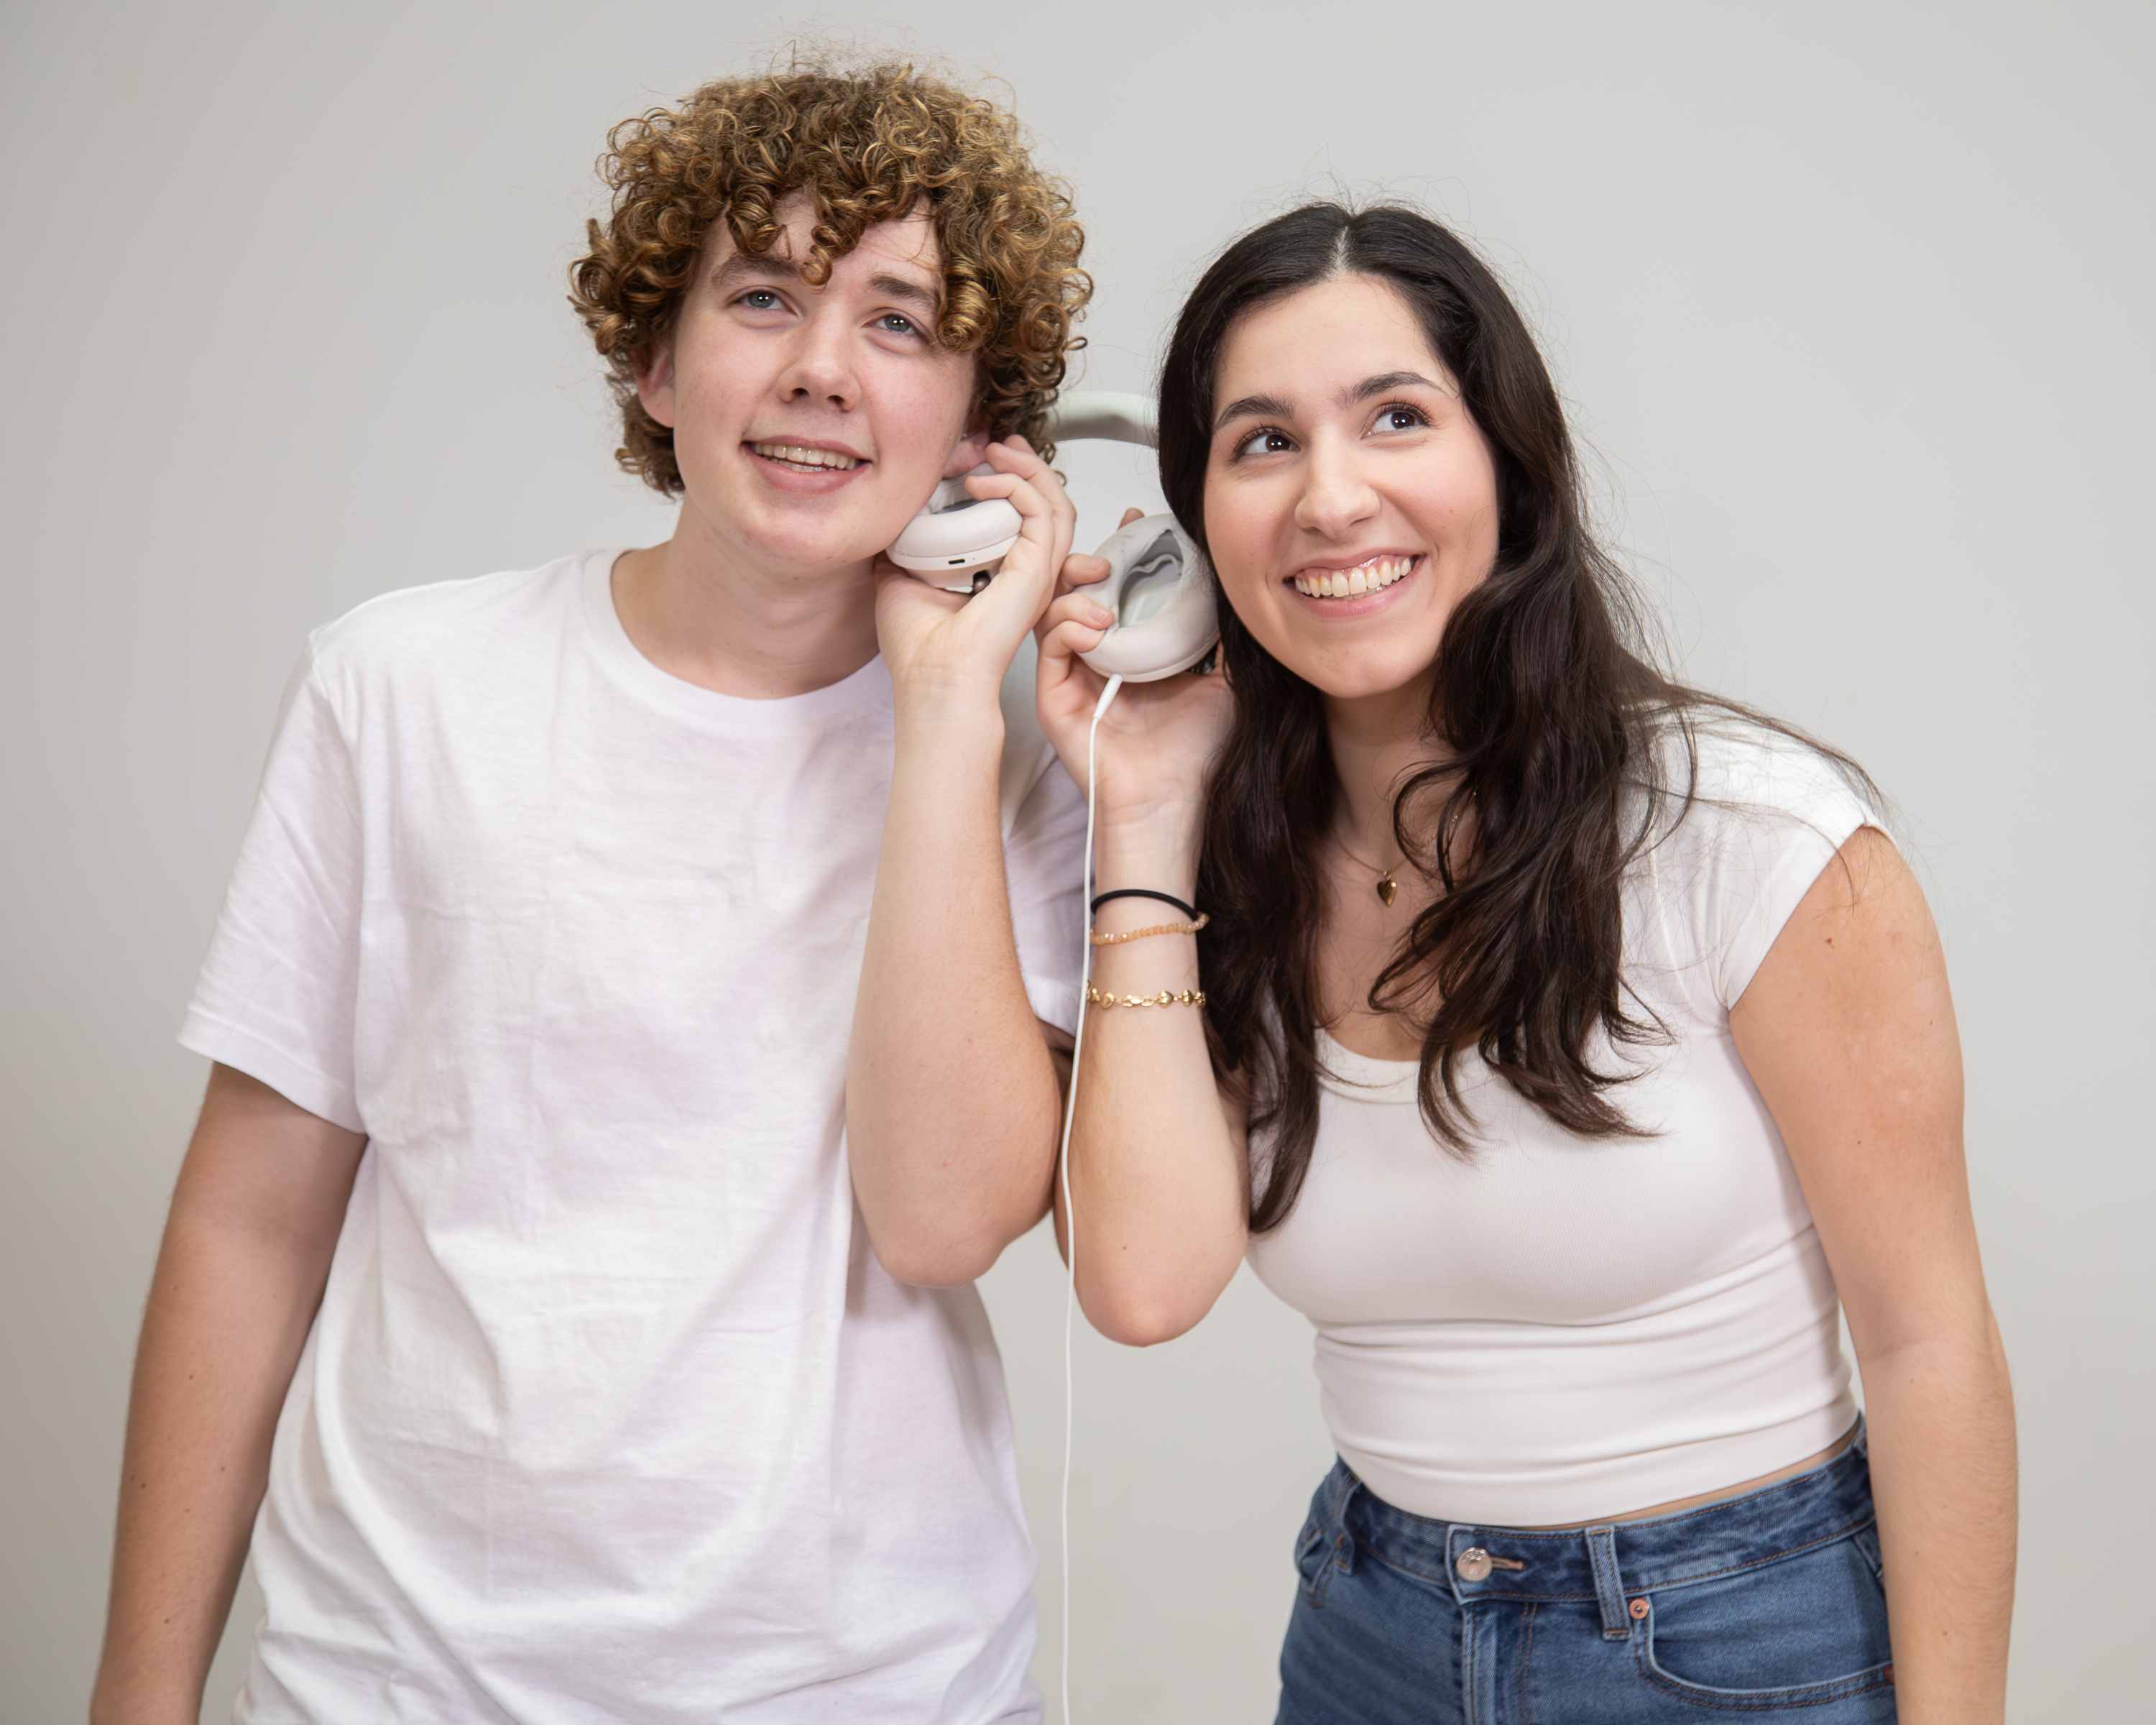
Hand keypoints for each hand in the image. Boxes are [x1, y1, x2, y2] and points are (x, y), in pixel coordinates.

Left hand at [872, 437, 1075, 717]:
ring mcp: (1035, 571)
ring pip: (1055, 502)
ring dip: (1028, 468)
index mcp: (1002, 573)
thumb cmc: (920, 646)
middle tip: (998, 444)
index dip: (1006, 481)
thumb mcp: (899, 576)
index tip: (976, 459)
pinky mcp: (1036, 571)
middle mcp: (1025, 572)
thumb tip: (891, 517)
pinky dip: (1017, 487)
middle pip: (1047, 503)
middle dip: (1026, 465)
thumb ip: (904, 545)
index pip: (1022, 517)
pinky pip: (1042, 513)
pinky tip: (982, 481)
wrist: (931, 675)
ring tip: (997, 450)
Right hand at [1035, 507, 1233, 852]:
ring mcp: (1072, 676)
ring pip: (1056, 609)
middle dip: (1093, 558)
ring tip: (1103, 585)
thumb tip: (1240, 591)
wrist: (1170, 799)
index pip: (1119, 587)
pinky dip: (1067, 624)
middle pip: (1081, 589)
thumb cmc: (1194, 753)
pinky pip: (1048, 644)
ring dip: (1077, 587)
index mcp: (1133, 650)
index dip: (1126, 551)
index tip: (1138, 522)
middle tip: (1113, 546)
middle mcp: (1098, 658)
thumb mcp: (1224, 679)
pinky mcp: (1052, 696)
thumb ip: (1225, 636)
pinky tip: (1095, 624)